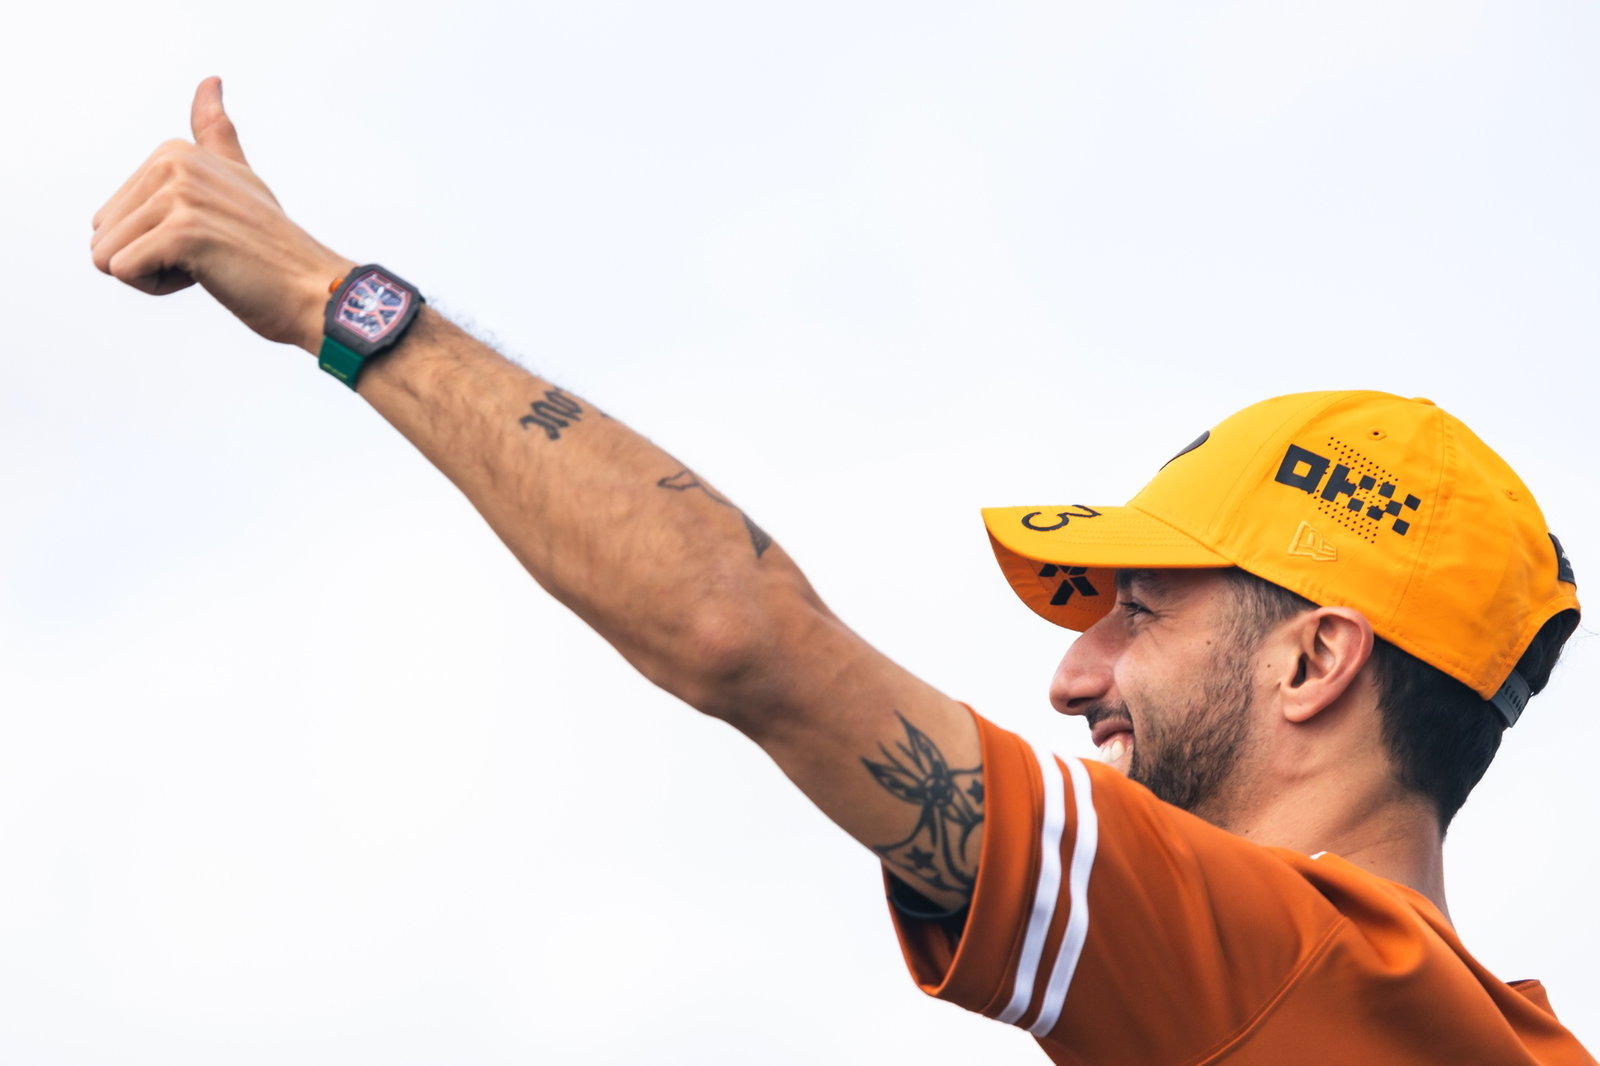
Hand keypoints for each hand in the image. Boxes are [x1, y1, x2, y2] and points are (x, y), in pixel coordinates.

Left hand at [91, 77, 353, 353]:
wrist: (312, 290)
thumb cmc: (273, 249)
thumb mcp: (239, 178)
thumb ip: (216, 133)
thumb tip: (211, 79)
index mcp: (174, 152)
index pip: (111, 216)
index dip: (154, 241)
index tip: (210, 237)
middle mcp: (172, 164)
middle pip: (102, 235)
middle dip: (148, 259)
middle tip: (210, 255)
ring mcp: (178, 195)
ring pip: (107, 255)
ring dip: (154, 274)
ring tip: (210, 264)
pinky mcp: (182, 231)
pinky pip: (123, 271)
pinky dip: (159, 286)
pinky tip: (208, 276)